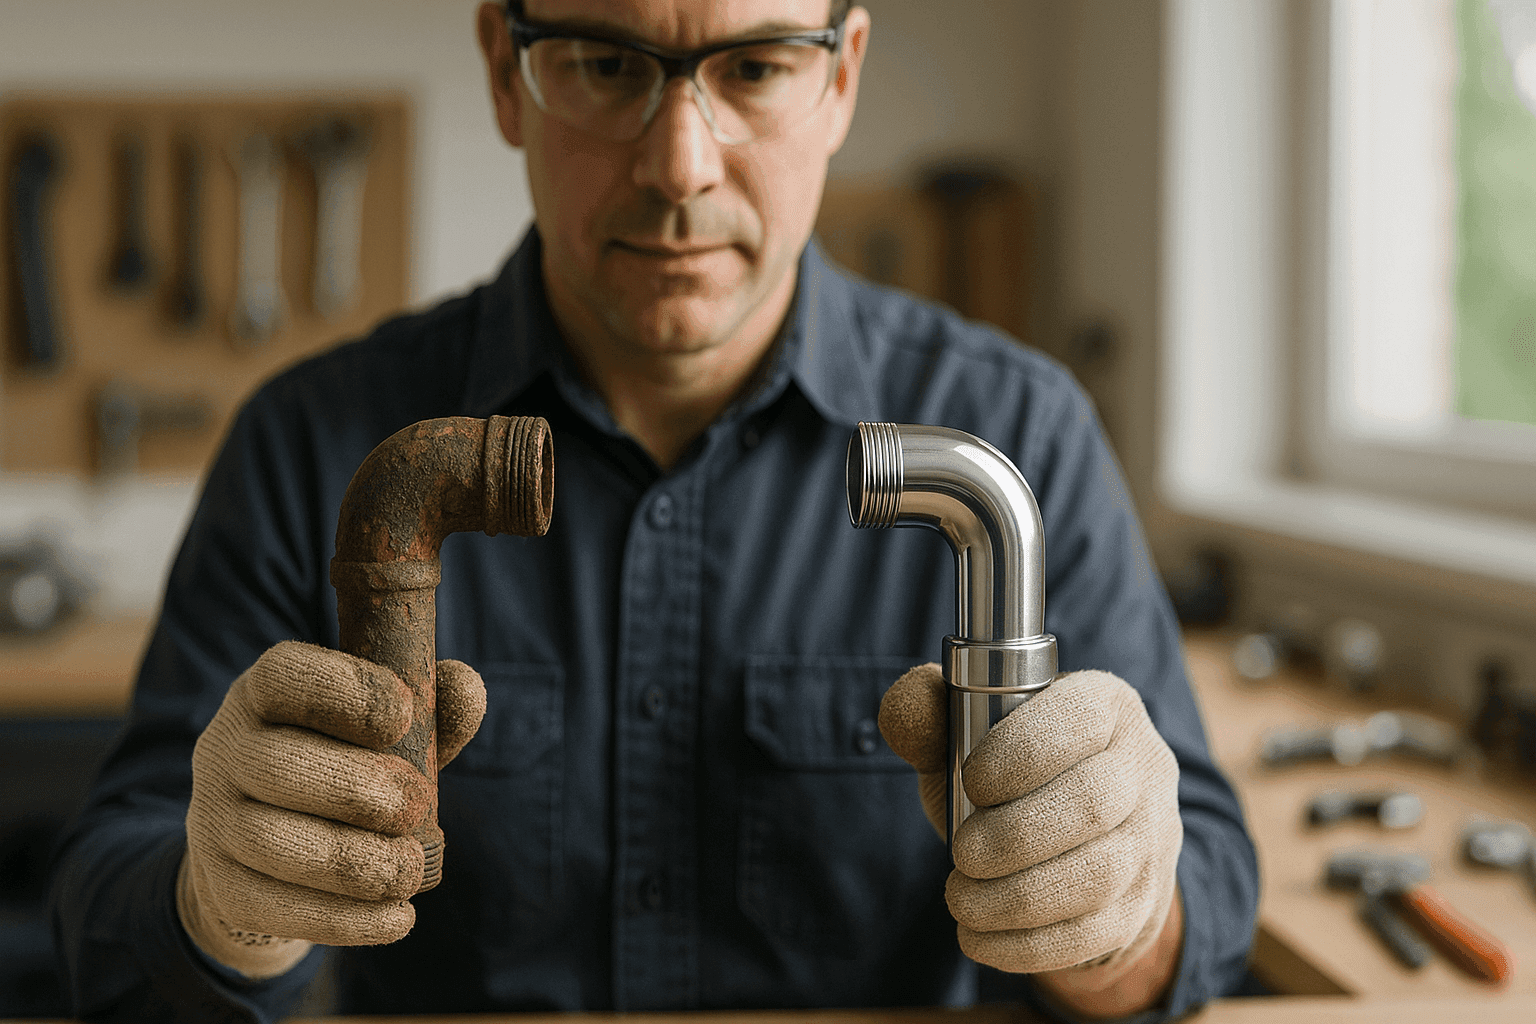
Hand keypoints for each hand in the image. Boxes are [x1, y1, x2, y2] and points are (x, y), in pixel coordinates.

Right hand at [178, 641, 485, 977]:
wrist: (276, 844)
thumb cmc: (349, 766)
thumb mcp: (389, 733)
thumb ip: (432, 711)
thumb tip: (465, 688)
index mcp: (264, 694)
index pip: (283, 674)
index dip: (345, 691)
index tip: (404, 714)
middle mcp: (225, 750)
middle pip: (277, 764)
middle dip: (358, 789)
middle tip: (417, 806)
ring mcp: (213, 820)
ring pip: (271, 841)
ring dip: (353, 861)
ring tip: (410, 870)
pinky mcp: (223, 888)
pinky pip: (274, 908)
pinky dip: (344, 919)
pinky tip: (398, 917)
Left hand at [880, 664, 1182, 1015]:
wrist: (1066, 843)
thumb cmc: (1007, 776)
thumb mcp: (967, 735)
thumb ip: (928, 713)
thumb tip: (909, 709)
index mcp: (1106, 707)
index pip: (1082, 718)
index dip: (1022, 752)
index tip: (970, 783)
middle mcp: (1143, 769)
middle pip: (1094, 802)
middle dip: (1013, 836)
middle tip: (961, 854)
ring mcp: (1151, 841)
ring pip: (1099, 875)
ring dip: (1016, 898)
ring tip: (960, 899)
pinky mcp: (1141, 905)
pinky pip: (1095, 934)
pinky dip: (1027, 944)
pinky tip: (978, 938)